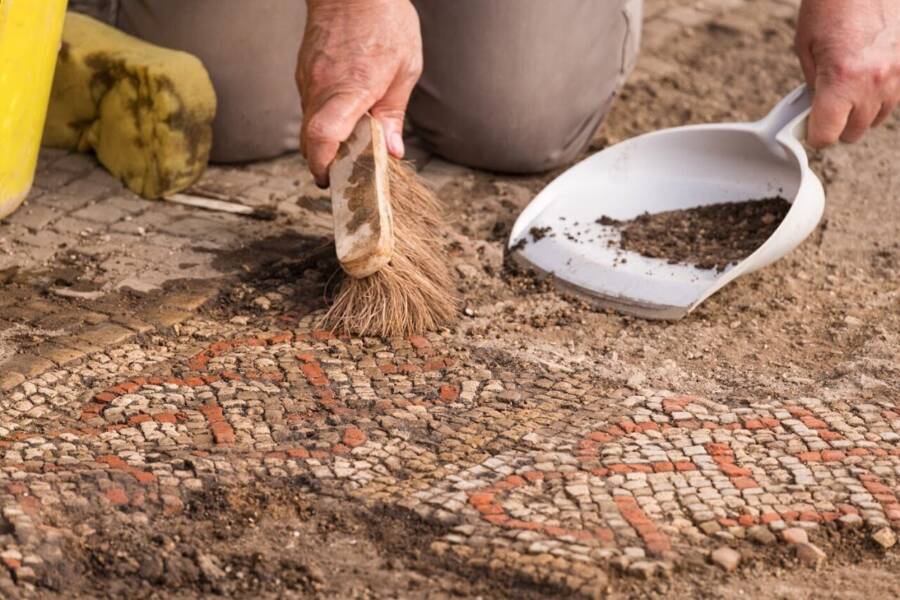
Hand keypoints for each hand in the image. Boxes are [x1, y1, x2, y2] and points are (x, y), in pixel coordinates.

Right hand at [297, 0, 421, 185]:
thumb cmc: (384, 20)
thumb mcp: (406, 69)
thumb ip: (394, 114)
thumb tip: (393, 151)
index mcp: (351, 89)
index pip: (324, 136)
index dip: (325, 165)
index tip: (333, 181)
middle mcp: (321, 87)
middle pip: (310, 141)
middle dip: (325, 164)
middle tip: (345, 175)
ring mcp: (308, 80)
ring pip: (309, 126)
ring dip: (325, 143)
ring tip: (350, 148)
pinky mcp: (304, 73)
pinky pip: (310, 107)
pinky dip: (324, 122)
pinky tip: (344, 119)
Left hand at [795, 0, 899, 147]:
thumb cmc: (833, 4)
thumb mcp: (806, 47)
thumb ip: (812, 86)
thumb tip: (813, 111)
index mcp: (842, 81)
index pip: (828, 135)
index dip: (815, 133)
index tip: (811, 126)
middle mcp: (875, 82)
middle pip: (854, 132)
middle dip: (838, 122)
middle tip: (828, 102)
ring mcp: (898, 74)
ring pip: (877, 117)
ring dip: (861, 109)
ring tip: (850, 82)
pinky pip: (894, 96)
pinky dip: (880, 92)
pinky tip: (868, 72)